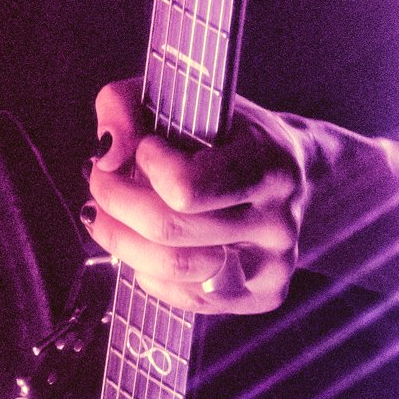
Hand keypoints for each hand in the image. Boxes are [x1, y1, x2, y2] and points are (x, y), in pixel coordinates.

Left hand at [84, 77, 306, 317]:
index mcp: (269, 166)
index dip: (147, 164)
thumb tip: (105, 155)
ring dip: (119, 239)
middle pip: (167, 228)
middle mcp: (277, 222)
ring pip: (169, 269)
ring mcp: (271, 267)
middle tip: (101, 180)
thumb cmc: (231, 134)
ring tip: (107, 214)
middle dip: (115, 200)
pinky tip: (145, 244)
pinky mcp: (260, 297)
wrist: (297, 176)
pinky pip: (182, 298)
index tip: (145, 147)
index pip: (185, 187)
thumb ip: (127, 105)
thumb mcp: (185, 100)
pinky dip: (147, 270)